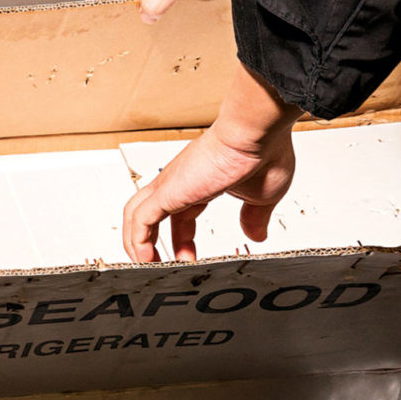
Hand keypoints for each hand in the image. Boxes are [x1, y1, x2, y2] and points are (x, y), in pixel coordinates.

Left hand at [122, 64, 300, 263]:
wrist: (257, 132)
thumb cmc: (263, 151)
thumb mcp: (262, 196)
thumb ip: (255, 217)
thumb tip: (256, 235)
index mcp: (202, 181)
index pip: (181, 214)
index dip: (182, 239)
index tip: (190, 259)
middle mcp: (181, 181)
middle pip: (153, 215)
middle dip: (158, 245)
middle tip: (169, 267)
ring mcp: (171, 184)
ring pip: (137, 216)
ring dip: (139, 245)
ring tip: (148, 267)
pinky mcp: (167, 190)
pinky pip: (140, 220)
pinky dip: (137, 242)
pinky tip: (145, 259)